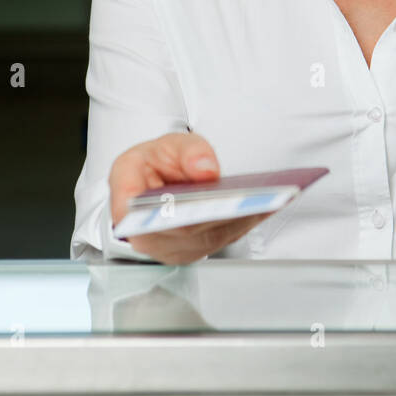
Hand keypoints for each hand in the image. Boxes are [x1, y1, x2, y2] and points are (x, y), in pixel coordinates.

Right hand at [109, 132, 273, 264]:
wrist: (154, 181)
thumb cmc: (154, 164)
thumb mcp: (163, 145)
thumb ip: (186, 152)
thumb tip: (207, 170)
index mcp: (127, 207)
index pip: (146, 219)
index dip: (176, 214)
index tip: (206, 202)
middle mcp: (149, 237)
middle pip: (186, 231)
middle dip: (219, 214)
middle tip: (250, 198)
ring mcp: (175, 249)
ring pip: (210, 237)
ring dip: (239, 219)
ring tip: (267, 197)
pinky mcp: (200, 250)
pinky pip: (225, 237)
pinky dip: (247, 220)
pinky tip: (267, 202)